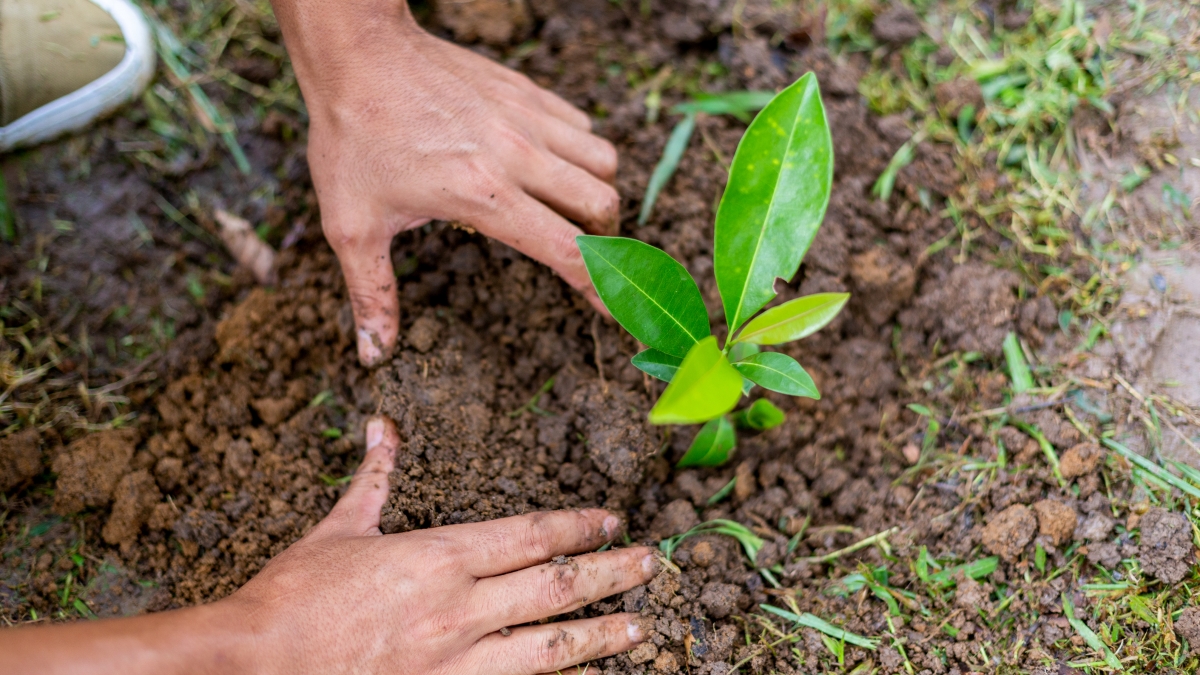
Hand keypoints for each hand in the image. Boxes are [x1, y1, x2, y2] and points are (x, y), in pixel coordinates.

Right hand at [0, 417, 654, 674]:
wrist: (253, 665)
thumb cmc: (291, 598)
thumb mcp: (337, 530)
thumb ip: (373, 479)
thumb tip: (380, 428)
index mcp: (437, 557)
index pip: (527, 535)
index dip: (575, 527)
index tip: (610, 521)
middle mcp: (459, 609)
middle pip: (553, 588)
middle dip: (609, 574)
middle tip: (650, 565)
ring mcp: (456, 661)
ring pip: (549, 648)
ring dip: (599, 635)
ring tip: (638, 627)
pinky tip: (574, 673)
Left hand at [272, 0, 619, 365]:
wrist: (356, 52)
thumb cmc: (352, 136)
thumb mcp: (352, 225)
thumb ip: (372, 293)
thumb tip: (376, 354)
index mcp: (484, 197)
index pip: (568, 252)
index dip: (601, 290)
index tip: (618, 313)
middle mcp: (518, 157)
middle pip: (603, 205)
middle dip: (605, 239)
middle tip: (582, 255)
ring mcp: (526, 118)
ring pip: (603, 161)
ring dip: (597, 192)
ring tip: (570, 211)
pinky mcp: (524, 91)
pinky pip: (580, 124)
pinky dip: (579, 150)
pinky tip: (549, 164)